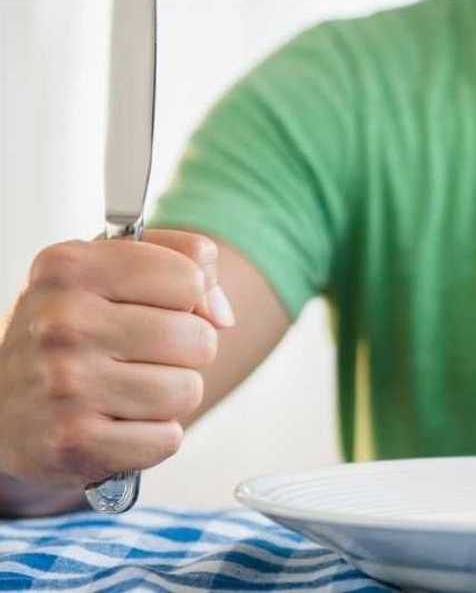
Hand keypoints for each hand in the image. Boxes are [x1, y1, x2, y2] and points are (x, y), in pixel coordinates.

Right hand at [0, 230, 233, 489]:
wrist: (1, 406)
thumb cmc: (72, 331)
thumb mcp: (110, 272)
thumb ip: (185, 261)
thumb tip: (224, 317)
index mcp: (69, 267)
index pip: (188, 278)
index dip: (186, 299)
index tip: (152, 308)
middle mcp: (61, 322)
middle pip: (199, 338)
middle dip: (183, 352)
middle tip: (138, 357)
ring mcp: (64, 385)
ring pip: (188, 391)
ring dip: (169, 396)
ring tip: (126, 390)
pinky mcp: (73, 442)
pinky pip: (168, 439)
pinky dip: (152, 437)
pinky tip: (116, 424)